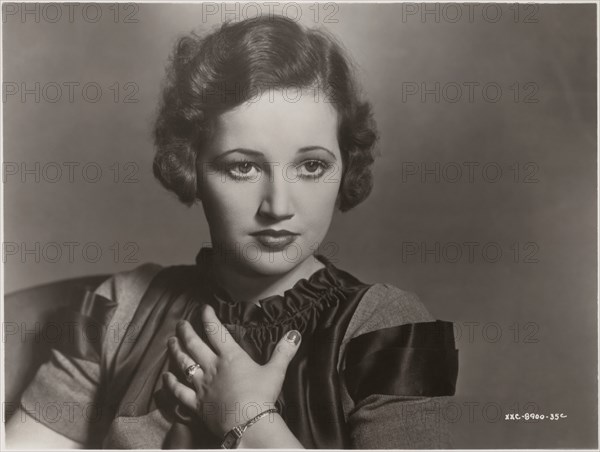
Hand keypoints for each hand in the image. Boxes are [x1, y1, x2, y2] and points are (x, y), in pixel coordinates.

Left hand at [163, 304, 301, 436]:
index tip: (203, 308)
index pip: (217, 331)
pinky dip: (171, 384)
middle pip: (194, 345)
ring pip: (183, 364)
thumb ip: (284, 351)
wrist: (247, 423)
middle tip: (180, 323)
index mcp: (231, 356)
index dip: (209, 318)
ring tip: (169, 341)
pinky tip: (165, 377)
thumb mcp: (276, 371)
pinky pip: (179, 391)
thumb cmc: (261, 395)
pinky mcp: (196, 403)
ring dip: (175, 351)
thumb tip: (295, 333)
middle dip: (186, 332)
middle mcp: (212, 367)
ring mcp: (202, 385)